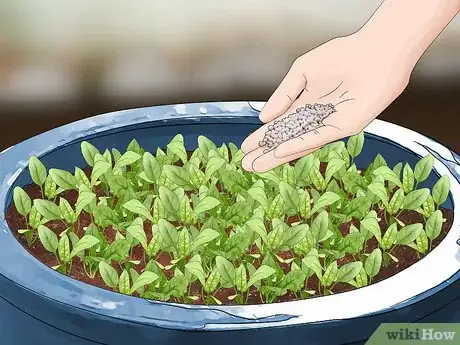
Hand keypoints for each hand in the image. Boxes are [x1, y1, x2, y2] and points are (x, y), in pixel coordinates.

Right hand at [241, 33, 412, 172]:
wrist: (376, 52)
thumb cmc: (344, 55)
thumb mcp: (302, 72)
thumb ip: (283, 94)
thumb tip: (264, 117)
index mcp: (306, 102)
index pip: (280, 124)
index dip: (262, 136)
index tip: (246, 146)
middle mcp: (316, 117)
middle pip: (286, 138)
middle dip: (266, 152)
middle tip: (246, 164)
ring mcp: (329, 124)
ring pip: (298, 144)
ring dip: (277, 156)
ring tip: (257, 165)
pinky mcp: (343, 127)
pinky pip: (317, 138)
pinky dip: (298, 145)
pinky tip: (280, 152)